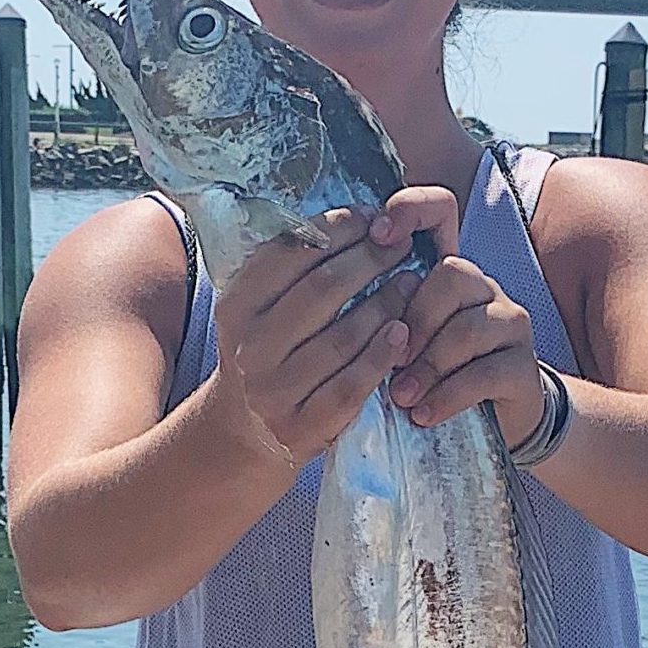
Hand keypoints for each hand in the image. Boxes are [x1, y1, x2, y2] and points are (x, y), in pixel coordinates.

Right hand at [208, 206, 417, 462]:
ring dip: (385, 305)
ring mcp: (274, 391)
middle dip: (369, 260)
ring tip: (410, 283)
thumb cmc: (269, 353)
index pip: (289, 253)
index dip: (336, 228)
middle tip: (401, 246)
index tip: (372, 217)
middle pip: (321, 290)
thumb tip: (355, 217)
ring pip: (342, 337)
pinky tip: (402, 333)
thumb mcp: (261, 309)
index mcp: (237, 307)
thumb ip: (293, 269)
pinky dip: (381, 356)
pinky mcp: (301, 428)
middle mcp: (250, 348)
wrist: (243, 431)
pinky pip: (351, 386)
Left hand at [372, 185, 544, 443]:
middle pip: (453, 273)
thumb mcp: (397, 339)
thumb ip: (374, 312)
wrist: (494, 420)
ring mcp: (508, 323)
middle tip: (389, 357)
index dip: (413, 209)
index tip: (379, 234)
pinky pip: (485, 373)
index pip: (441, 210)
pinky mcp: (523, 366)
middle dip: (415, 318)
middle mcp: (482, 287)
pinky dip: (447, 395)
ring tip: (400, 396)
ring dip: (428, 364)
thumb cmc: (431, 373)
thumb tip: (319, 296)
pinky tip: (422, 414)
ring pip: (469, 326)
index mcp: (446, 270)